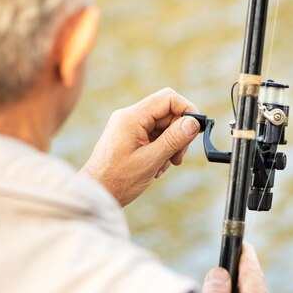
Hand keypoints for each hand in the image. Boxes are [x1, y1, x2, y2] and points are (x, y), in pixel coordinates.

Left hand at [81, 87, 200, 205]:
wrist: (96, 193)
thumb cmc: (117, 180)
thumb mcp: (151, 161)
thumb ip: (173, 140)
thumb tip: (193, 123)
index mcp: (131, 117)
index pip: (167, 99)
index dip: (187, 110)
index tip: (196, 129)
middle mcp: (129, 117)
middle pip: (167, 113)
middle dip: (179, 134)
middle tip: (178, 157)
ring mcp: (128, 127)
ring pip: (162, 126)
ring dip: (170, 145)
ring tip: (163, 166)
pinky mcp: (128, 137)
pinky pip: (153, 136)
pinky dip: (161, 150)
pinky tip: (156, 168)